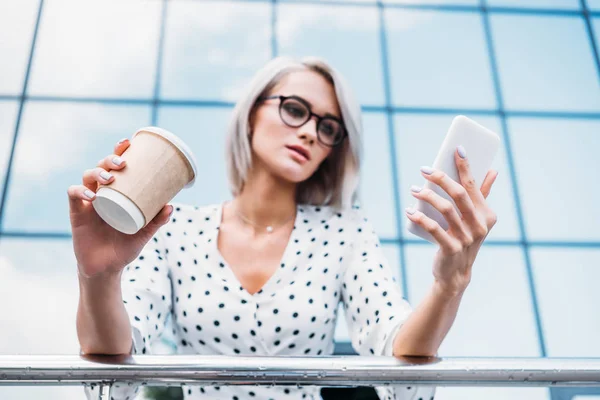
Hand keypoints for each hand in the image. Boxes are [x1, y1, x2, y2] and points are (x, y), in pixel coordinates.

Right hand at [67, 138, 172, 278]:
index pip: (115, 166)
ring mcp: (87, 203)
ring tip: (110, 178)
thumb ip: (157, 220)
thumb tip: (171, 206)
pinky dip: (80, 191)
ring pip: (87, 177)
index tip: (128, 142)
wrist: (107, 269)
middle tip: (123, 163)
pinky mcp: (76, 214)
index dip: (119, 152)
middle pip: (101, 166)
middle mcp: (101, 193)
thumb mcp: (144, 233)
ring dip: (97, 172)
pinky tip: (91, 195)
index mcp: (117, 192)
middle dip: (110, 159)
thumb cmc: (125, 247)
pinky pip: (73, 196)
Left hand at [405, 145, 497, 294]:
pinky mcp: (452, 249)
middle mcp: (479, 225)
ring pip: (446, 210)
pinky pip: (434, 229)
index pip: (473, 185)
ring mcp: (467, 238)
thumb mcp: (475, 219)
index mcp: (486, 214)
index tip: (456, 149)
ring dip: (427, 196)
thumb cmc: (464, 239)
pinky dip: (420, 218)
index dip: (466, 166)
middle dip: (441, 178)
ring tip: (414, 190)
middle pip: (459, 194)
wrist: (455, 273)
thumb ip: (482, 195)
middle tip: (425, 170)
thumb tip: (493, 170)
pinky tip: (410, 210)